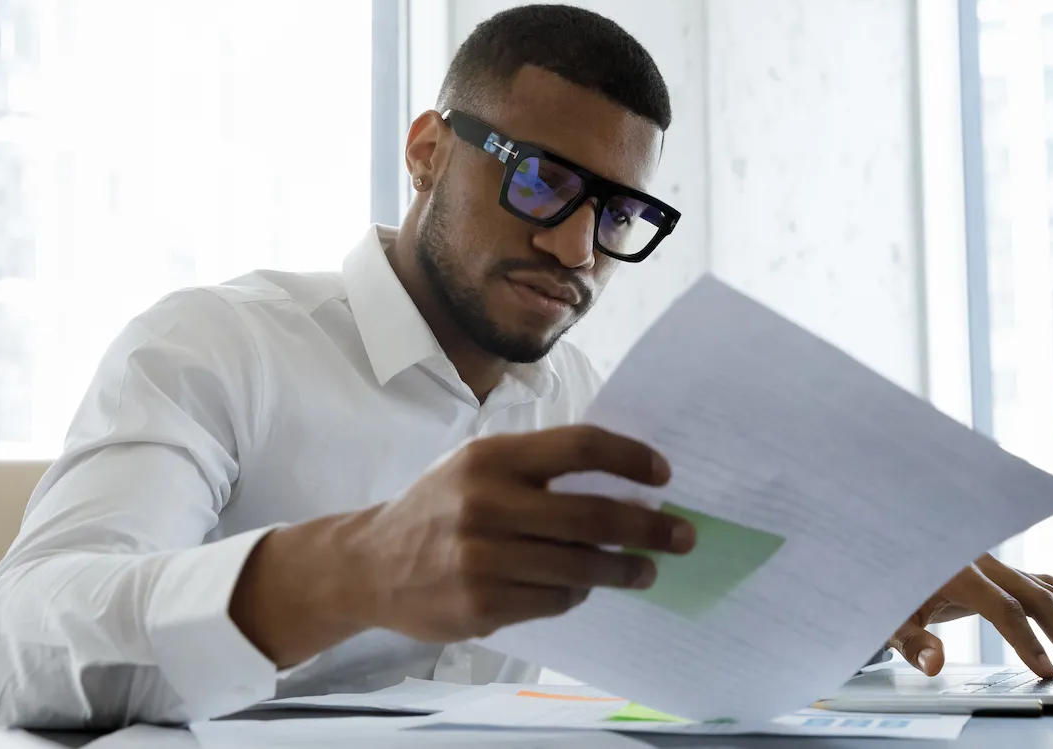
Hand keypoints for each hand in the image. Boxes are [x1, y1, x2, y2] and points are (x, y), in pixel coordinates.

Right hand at [348, 425, 695, 641]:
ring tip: (646, 570)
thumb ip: (538, 469)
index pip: (579, 448)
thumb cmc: (439, 508)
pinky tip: (583, 588)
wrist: (370, 564)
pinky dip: (577, 595)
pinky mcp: (481, 604)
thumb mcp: (477, 467)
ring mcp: (482, 558)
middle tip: (682, 535)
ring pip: (580, 566)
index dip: (629, 458)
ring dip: (624, 569)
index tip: (663, 474)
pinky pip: (554, 601)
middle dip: (648, 527)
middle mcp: (486, 504)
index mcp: (492, 458)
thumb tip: (621, 482)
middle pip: (591, 515)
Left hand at [889, 554, 1052, 679]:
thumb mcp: (890, 617)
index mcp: (957, 570)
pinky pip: (1038, 579)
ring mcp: (992, 563)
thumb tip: (935, 666)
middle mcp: (981, 560)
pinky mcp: (997, 571)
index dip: (1027, 641)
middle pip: (1035, 595)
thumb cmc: (886, 587)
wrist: (886, 551)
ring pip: (1042, 589)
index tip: (1047, 672)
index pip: (1003, 608)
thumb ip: (912, 642)